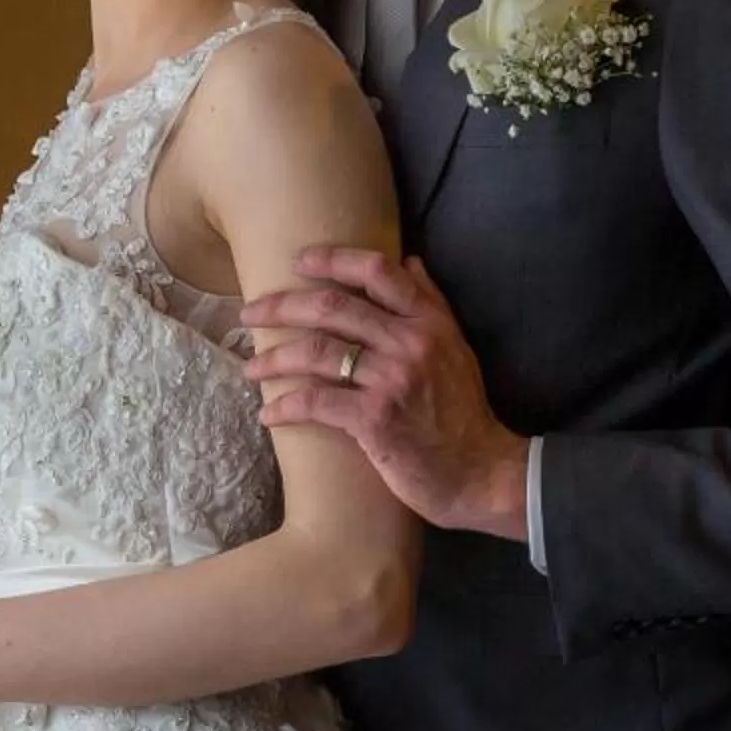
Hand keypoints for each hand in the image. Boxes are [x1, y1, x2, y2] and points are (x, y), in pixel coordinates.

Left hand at [241, 247, 530, 540]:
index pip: (378, 272)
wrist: (481, 471)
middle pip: (332, 307)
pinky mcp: (374, 419)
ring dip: (273, 358)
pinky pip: (316, 401)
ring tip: (251, 368)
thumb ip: (431, 304)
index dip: (333, 260)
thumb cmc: (464, 412)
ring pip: (316, 352)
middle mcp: (411, 343)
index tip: (300, 261)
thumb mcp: (455, 348)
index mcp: (430, 322)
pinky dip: (285, 406)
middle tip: (250, 314)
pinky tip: (270, 414)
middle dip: (281, 306)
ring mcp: (392, 380)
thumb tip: (410, 261)